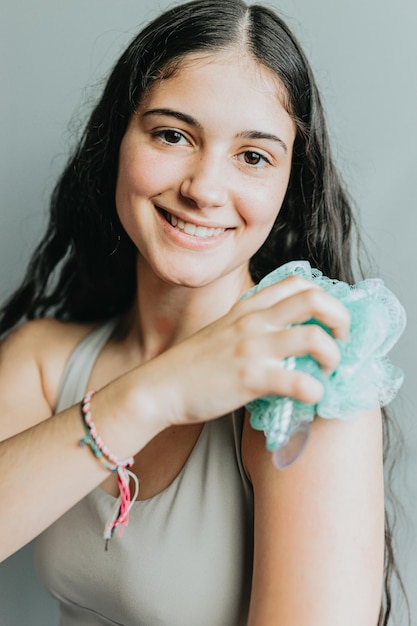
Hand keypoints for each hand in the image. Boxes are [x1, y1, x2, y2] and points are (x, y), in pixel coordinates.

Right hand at [126, 275, 349, 428]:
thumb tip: (284, 335)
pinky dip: (315, 392)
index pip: (297, 282)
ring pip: (314, 338)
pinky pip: (300, 382)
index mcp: (248, 308)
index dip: (324, 297)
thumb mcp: (223, 331)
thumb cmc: (192, 365)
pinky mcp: (250, 378)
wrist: (159, 387)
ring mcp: (252, 348)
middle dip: (340, 318)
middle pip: (315, 299)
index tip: (327, 321)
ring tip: (326, 372)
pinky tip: (310, 398)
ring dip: (333, 356)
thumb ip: (252, 325)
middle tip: (340, 341)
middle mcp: (253, 321)